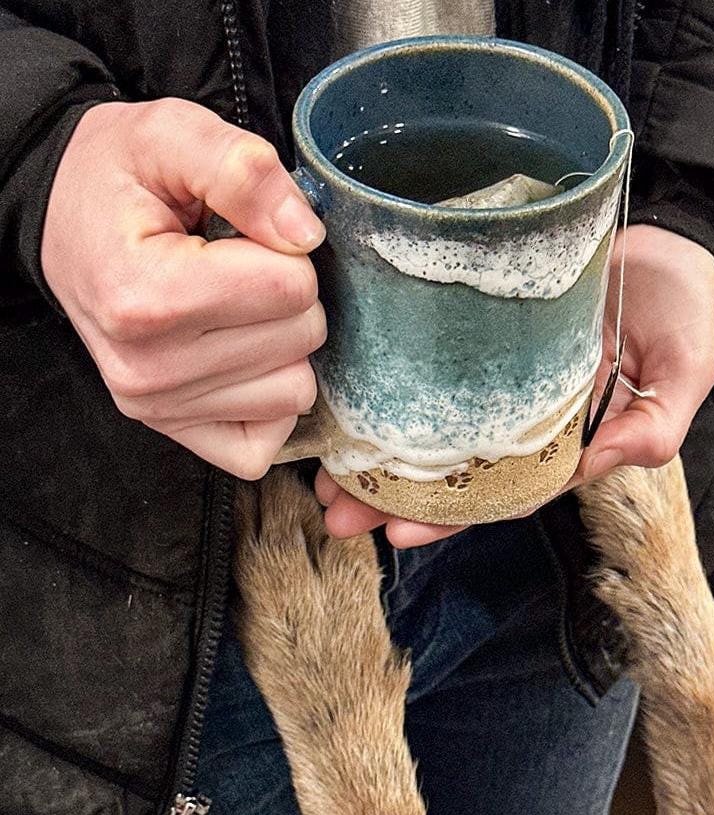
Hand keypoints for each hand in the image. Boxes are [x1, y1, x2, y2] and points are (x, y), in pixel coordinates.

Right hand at [42, 99, 327, 478]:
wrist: (65, 218)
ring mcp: (159, 407)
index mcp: (145, 296)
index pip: (291, 288)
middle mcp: (149, 368)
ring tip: (233, 309)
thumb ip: (242, 168)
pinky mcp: (174, 430)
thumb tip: (305, 234)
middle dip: (287, 296)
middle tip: (237, 269)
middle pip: (301, 339)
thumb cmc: (119, 178)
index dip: (284, 249)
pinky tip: (239, 357)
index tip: (242, 236)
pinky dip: (268, 398)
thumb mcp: (171, 134)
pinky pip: (268, 438)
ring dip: (283, 347)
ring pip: (295, 391)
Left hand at [317, 224, 713, 545]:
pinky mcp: (482, 325)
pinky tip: (350, 391)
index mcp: (569, 439)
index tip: (398, 532)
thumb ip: (656, 427)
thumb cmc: (683, 310)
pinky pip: (433, 361)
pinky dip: (394, 381)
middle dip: (395, 496)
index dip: (453, 517)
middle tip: (336, 513)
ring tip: (324, 469)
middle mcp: (527, 414)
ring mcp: (503, 371)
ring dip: (379, 448)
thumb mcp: (686, 372)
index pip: (504, 492)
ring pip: (434, 421)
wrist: (671, 237)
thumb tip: (599, 462)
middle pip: (455, 468)